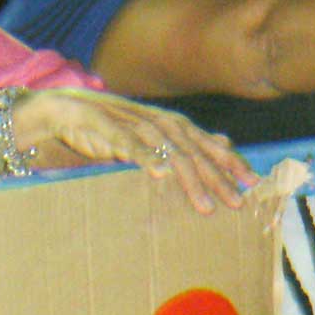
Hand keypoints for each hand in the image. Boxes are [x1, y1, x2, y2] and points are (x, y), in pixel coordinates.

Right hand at [18, 88, 254, 212]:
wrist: (62, 109)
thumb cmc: (109, 127)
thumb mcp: (151, 135)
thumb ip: (184, 141)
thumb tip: (222, 141)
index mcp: (169, 124)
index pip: (207, 143)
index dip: (231, 162)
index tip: (253, 183)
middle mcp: (156, 121)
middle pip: (195, 150)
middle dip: (217, 177)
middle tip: (236, 202)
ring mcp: (132, 122)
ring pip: (169, 150)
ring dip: (189, 177)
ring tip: (203, 204)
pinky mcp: (106, 125)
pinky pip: (128, 143)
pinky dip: (145, 157)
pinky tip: (159, 175)